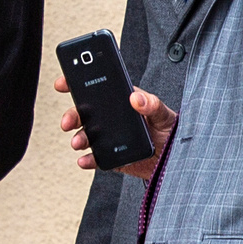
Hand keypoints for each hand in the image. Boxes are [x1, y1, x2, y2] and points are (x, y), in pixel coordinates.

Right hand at [54, 75, 177, 181]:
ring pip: (87, 135)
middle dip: (73, 115)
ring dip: (79, 138)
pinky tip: (84, 159)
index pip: (98, 88)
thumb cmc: (171, 131)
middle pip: (86, 113)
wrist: (178, 160)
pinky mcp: (113, 157)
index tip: (64, 82)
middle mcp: (113, 119)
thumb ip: (152, 104)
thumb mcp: (165, 114)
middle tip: (68, 121)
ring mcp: (111, 138)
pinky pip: (97, 158)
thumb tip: (135, 98)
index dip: (78, 83)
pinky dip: (88, 160)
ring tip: (78, 142)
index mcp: (123, 102)